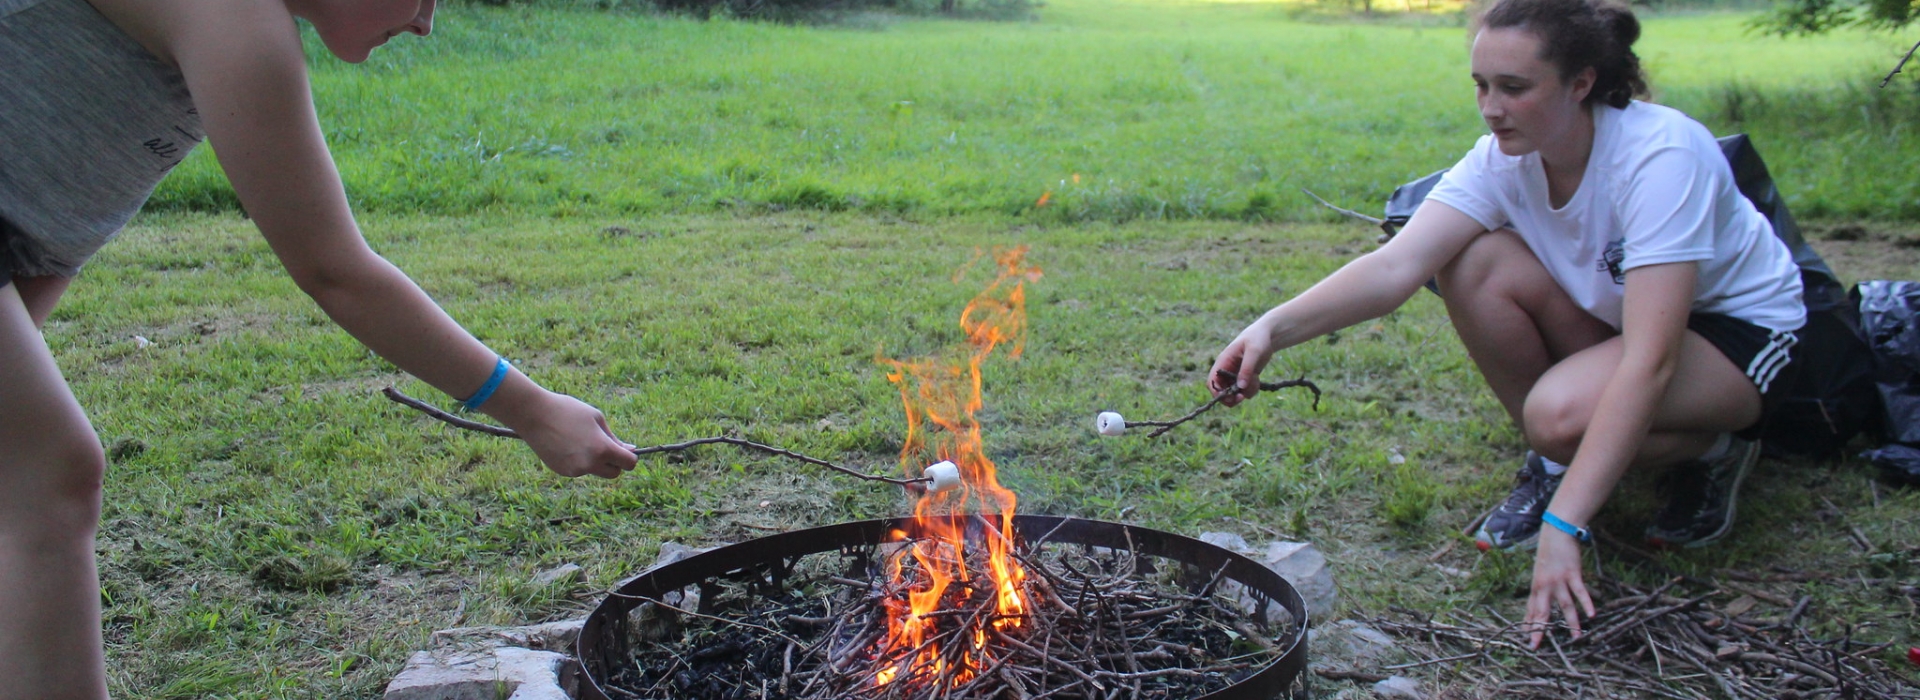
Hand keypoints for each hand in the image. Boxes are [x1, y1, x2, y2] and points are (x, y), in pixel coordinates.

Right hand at [510, 391, 638, 478]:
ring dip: (595, 461)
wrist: (534, 414)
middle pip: (614, 473)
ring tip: (580, 439)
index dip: (629, 456)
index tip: (624, 449)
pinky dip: (580, 461)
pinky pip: (579, 469)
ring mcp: (575, 470)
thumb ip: (614, 438)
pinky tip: (568, 445)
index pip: (628, 464)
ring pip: (595, 471)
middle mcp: (590, 464)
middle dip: (614, 463)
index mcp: (602, 449)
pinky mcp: (562, 472)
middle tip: (604, 446)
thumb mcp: (597, 418)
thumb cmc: (568, 411)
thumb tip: (630, 449)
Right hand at [1208, 319, 1277, 406]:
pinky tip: (1257, 379)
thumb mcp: (1253, 352)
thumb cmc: (1257, 339)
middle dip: (1231, 397)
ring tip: (1255, 380)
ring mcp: (1235, 375)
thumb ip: (1246, 369)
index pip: (1212, 381)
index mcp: (1223, 362)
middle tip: (1242, 397)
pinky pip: (1244, 390)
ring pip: (1234, 393)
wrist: (1267, 335)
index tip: (1229, 398)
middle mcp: (1226, 370)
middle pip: (1221, 391)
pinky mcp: (1244, 378)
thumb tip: (1240, 387)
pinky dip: (1251, 389)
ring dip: (1245, 392)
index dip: (1217, 392)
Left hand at [1525, 528, 1595, 648]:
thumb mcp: (1540, 571)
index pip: (1532, 610)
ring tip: (1576, 638)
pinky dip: (1587, 603)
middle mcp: (1545, 586)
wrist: (1556, 531)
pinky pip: (1580, 592)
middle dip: (1539, 630)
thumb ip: (1541, 586)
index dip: (1529, 625)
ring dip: (1571, 623)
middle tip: (1537, 645)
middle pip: (1542, 612)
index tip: (1527, 639)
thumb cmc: (1548, 551)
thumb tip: (1540, 598)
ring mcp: (1558, 580)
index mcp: (1536, 586)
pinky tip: (1592, 615)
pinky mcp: (1571, 574)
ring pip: (1564, 606)